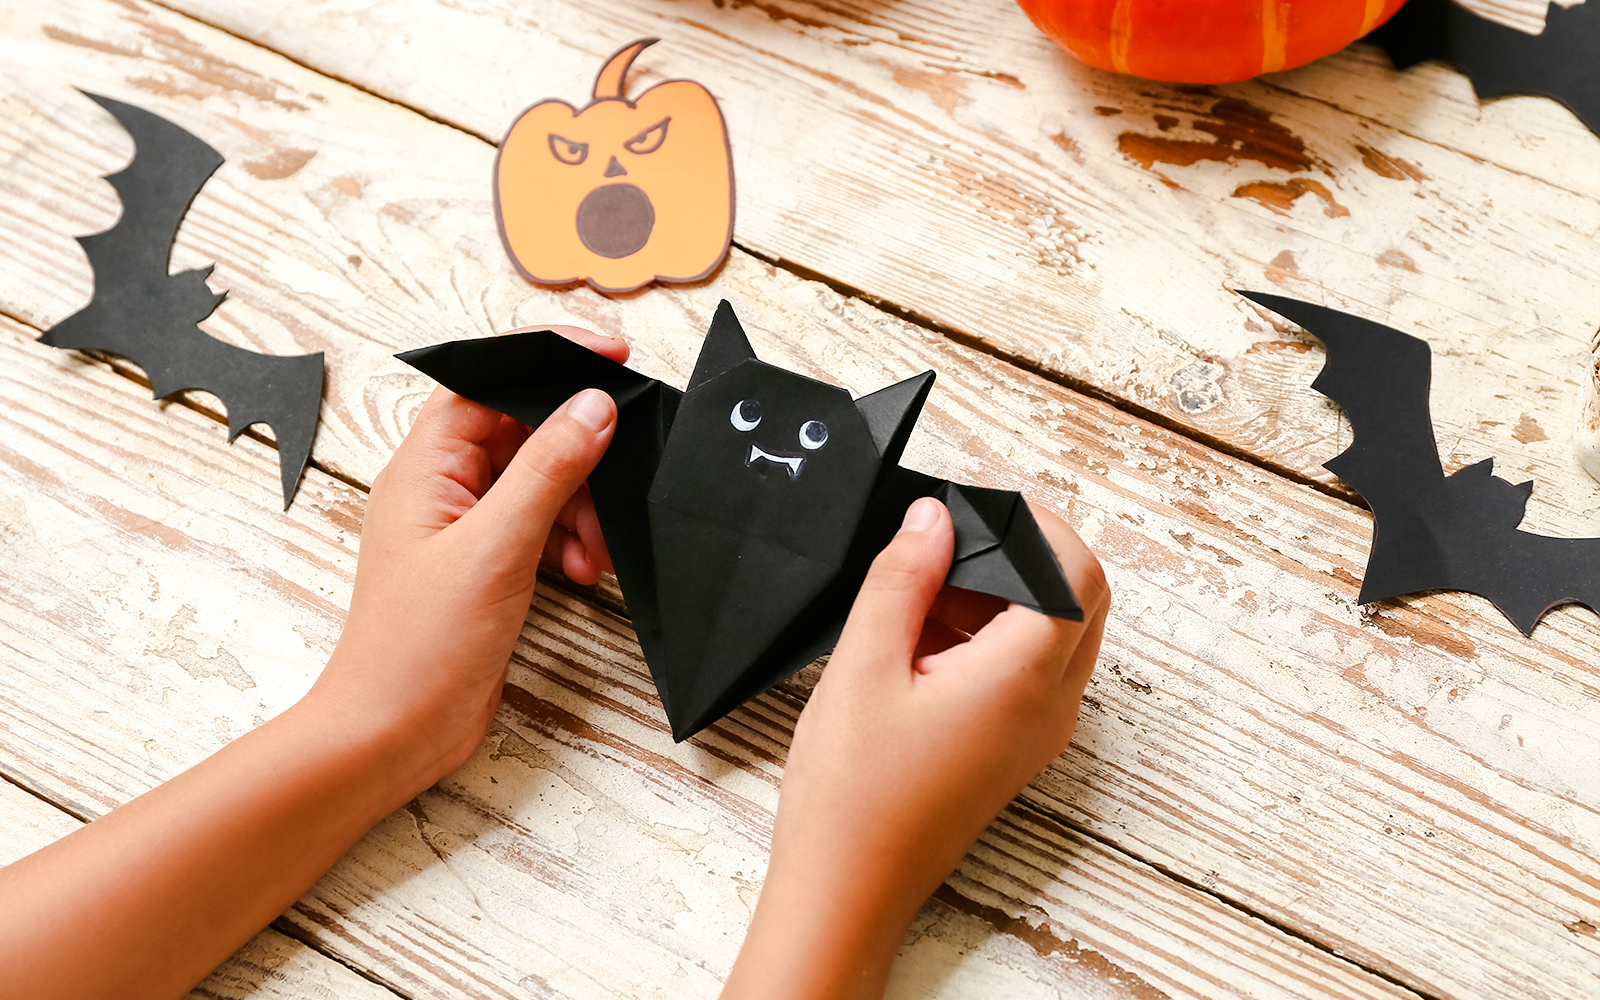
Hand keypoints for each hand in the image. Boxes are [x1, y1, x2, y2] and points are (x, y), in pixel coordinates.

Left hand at [310, 325, 623, 795]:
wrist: (392, 733)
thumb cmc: (417, 647)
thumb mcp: (497, 546)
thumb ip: (549, 470)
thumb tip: (593, 405)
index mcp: (424, 465)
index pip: (488, 380)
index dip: (550, 361)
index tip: (612, 357)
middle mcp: (441, 486)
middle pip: (524, 430)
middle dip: (578, 458)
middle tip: (615, 483)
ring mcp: (463, 526)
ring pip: (541, 481)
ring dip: (580, 508)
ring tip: (592, 554)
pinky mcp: (486, 564)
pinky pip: (541, 525)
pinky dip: (571, 540)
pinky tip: (582, 572)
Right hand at [720, 496, 1108, 999]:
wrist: (847, 887)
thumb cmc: (854, 794)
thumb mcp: (865, 664)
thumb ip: (902, 579)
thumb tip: (932, 519)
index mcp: (1023, 681)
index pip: (1076, 575)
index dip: (1041, 525)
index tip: (988, 503)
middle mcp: (1049, 709)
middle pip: (1081, 601)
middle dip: (1031, 555)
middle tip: (961, 536)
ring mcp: (1037, 735)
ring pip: (1057, 636)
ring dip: (1008, 597)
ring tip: (924, 590)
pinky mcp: (1014, 751)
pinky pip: (1030, 673)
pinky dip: (994, 637)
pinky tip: (923, 637)